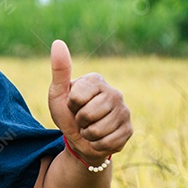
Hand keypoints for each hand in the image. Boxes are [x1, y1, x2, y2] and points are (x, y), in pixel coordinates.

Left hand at [48, 39, 132, 164]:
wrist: (80, 139)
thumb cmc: (67, 113)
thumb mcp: (57, 93)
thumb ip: (60, 69)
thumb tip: (58, 43)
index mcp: (97, 80)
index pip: (77, 97)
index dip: (70, 105)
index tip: (72, 105)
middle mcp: (114, 93)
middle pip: (88, 114)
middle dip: (79, 121)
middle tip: (81, 119)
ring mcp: (124, 111)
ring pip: (98, 130)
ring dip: (88, 134)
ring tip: (90, 128)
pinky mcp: (129, 129)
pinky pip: (108, 142)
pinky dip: (98, 144)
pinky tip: (100, 138)